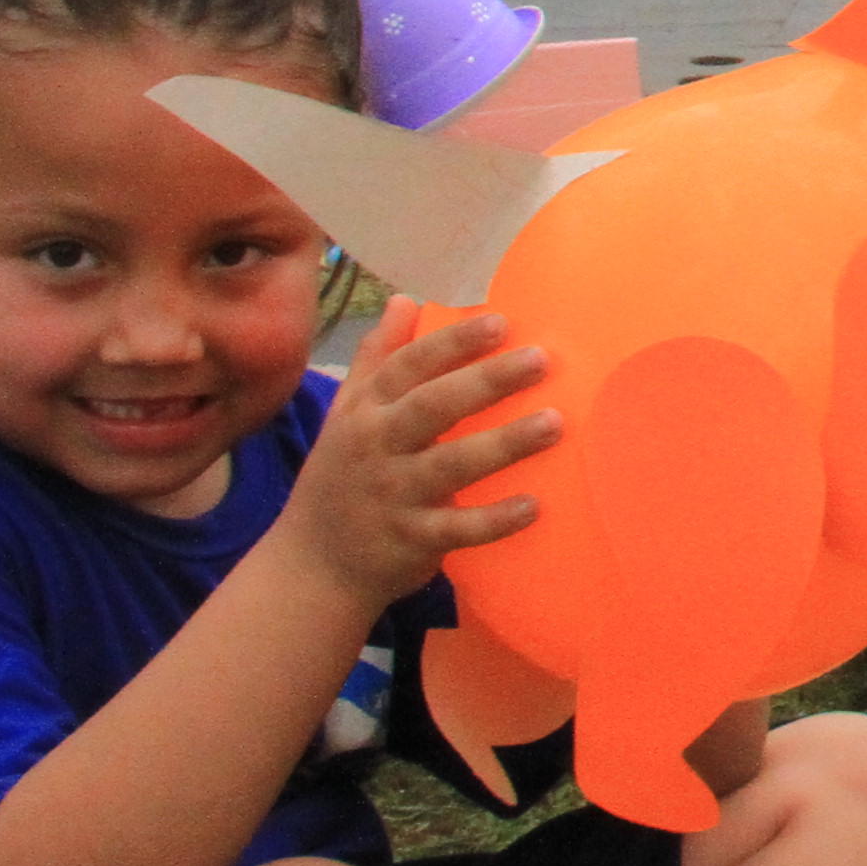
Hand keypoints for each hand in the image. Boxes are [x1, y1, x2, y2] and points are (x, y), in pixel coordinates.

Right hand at [293, 305, 556, 604]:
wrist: (312, 565)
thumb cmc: (342, 476)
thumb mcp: (346, 414)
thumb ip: (377, 358)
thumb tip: (404, 299)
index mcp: (365, 411)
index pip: (407, 367)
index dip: (452, 343)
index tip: (500, 322)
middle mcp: (377, 447)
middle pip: (432, 407)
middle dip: (486, 381)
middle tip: (540, 360)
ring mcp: (394, 496)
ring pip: (451, 465)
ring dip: (504, 444)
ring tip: (554, 423)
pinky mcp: (411, 541)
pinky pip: (458, 530)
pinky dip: (494, 520)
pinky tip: (535, 505)